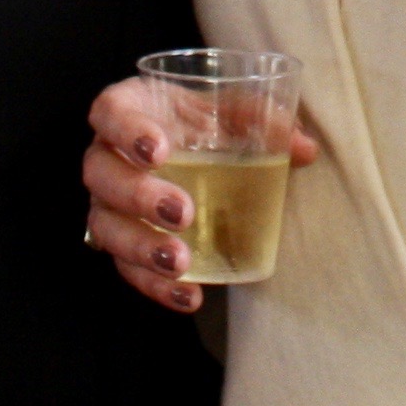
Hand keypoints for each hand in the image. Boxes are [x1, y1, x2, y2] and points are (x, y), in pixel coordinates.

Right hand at [79, 75, 318, 313]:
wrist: (187, 146)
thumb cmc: (201, 121)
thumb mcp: (227, 109)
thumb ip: (262, 121)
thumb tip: (303, 148)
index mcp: (127, 109)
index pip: (111, 111)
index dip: (127, 131)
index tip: (158, 151)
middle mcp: (107, 155)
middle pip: (102, 175)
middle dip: (138, 196)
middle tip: (182, 212)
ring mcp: (108, 201)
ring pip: (106, 227)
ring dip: (141, 248)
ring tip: (180, 263)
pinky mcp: (120, 239)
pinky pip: (126, 267)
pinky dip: (155, 286)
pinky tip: (188, 296)